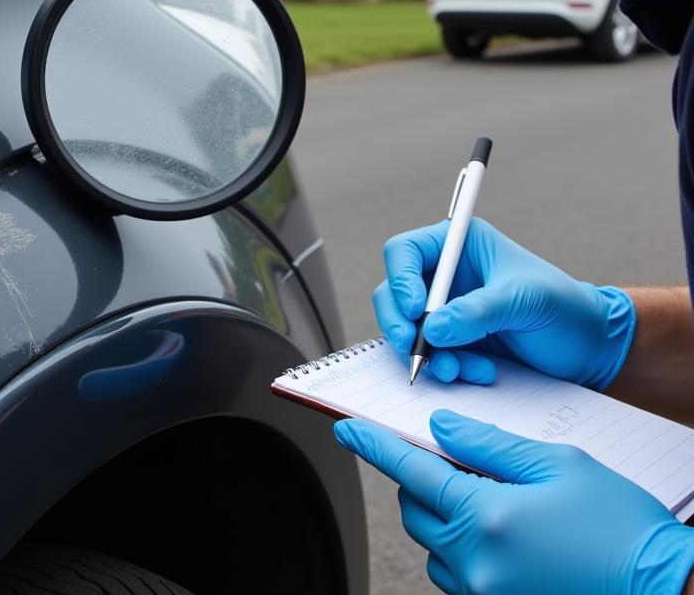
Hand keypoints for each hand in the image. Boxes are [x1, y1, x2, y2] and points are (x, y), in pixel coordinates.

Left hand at [336, 412, 693, 594]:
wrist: (668, 591)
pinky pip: (459, 576)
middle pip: (415, 510)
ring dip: (446, 516)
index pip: (410, 472)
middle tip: (458, 461)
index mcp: (487, 518)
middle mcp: (477, 565)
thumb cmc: (621, 528)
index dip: (372, 446)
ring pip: (435, 545)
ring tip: (496, 501)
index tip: (345, 429)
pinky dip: (466, 549)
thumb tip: (439, 430)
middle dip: (423, 479)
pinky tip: (505, 534)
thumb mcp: (558, 465)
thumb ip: (489, 445)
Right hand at [375, 218, 634, 387]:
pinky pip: (428, 356)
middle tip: (413, 347)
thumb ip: (477, 311)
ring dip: (425, 353)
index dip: (401, 279)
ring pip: (405, 329)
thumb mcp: (523, 300)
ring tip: (458, 369)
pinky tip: (477, 372)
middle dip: (399, 322)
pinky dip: (445, 368)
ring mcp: (444, 311)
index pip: (405, 252)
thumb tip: (433, 329)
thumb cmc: (565, 308)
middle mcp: (444, 276)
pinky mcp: (452, 343)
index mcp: (458, 245)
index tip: (414, 310)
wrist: (589, 350)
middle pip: (393, 292)